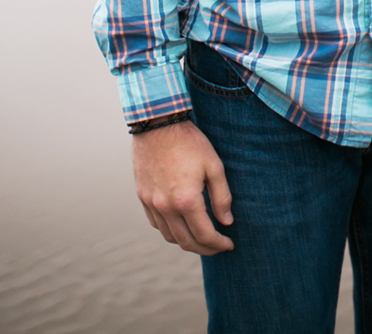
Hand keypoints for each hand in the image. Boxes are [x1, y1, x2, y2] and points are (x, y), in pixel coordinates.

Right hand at [131, 120, 233, 254]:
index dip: (219, 244)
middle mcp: (165, 206)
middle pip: (186, 242)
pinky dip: (169, 230)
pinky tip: (180, 223)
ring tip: (200, 237)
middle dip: (205, 249)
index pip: (205, 236)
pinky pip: (155, 223)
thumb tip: (226, 221)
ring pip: (169, 236)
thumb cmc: (188, 142)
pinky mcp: (142, 194)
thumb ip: (222, 197)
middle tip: (217, 246)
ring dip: (186, 242)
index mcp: (186, 200)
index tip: (229, 244)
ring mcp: (151, 201)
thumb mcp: (214, 166)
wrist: (157, 123)